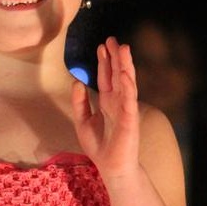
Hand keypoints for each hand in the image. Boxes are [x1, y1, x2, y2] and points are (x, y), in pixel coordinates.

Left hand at [71, 36, 139, 181]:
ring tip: (123, 48)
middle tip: (112, 39)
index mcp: (107, 102)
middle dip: (115, 57)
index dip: (104, 62)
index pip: (106, 77)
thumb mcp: (82, 121)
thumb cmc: (99, 146)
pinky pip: (129, 100)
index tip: (102, 45)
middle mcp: (118, 102)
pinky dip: (128, 86)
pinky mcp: (130, 119)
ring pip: (126, 82)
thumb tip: (77, 81)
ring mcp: (125, 109)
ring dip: (125, 65)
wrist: (111, 167)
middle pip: (117, 75)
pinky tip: (125, 74)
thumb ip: (79, 102)